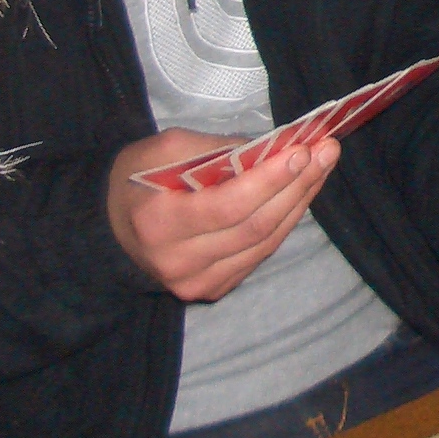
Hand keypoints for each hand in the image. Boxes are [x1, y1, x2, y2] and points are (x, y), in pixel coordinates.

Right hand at [109, 131, 340, 301]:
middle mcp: (179, 261)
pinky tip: (299, 193)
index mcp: (158, 223)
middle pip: (255, 227)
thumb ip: (215, 149)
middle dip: (297, 186)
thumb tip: (272, 149)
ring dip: (299, 202)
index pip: (228, 206)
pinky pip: (259, 253)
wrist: (112, 229)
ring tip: (321, 167)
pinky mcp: (213, 288)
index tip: (302, 151)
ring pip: (265, 243)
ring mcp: (198, 282)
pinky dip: (284, 221)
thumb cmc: (138, 180)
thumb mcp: (163, 149)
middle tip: (326, 152)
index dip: (270, 180)